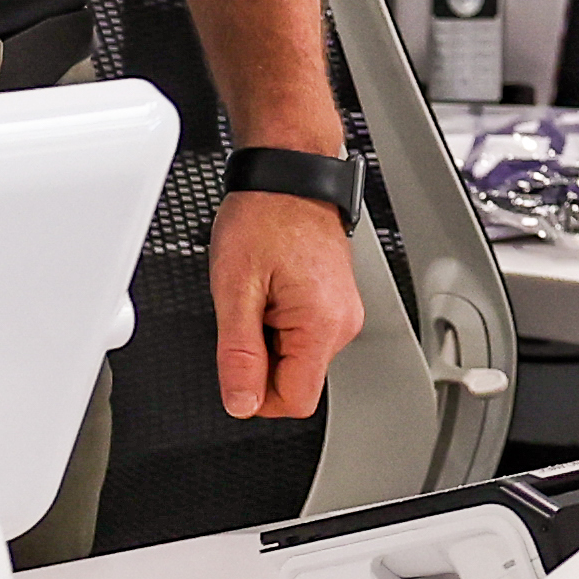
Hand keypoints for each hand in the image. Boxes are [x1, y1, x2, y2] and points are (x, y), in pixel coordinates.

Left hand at [211, 186, 365, 423]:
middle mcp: (343, 324)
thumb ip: (239, 354)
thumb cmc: (265, 216)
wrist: (288, 175)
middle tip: (245, 312)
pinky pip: (304, 336)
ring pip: (297, 359)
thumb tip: (241, 403)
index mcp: (322, 325)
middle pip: (296, 381)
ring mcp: (342, 313)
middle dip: (260, 360)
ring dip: (268, 339)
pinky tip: (269, 289)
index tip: (235, 365)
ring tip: (258, 292)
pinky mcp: (335, 304)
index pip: (295, 401)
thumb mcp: (235, 288)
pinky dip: (278, 323)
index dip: (256, 395)